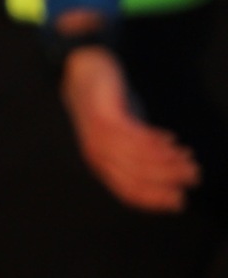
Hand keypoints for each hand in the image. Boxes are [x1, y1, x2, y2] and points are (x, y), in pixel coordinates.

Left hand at [62, 48, 199, 211]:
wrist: (84, 73)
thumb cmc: (108, 109)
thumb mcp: (125, 136)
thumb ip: (143, 154)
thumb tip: (172, 169)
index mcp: (102, 165)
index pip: (129, 192)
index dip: (155, 200)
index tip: (179, 203)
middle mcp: (98, 157)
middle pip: (135, 178)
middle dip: (167, 182)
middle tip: (193, 178)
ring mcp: (99, 138)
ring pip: (137, 159)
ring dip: (166, 162)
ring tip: (189, 160)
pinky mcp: (105, 118)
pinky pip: (132, 136)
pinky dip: (154, 142)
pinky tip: (171, 142)